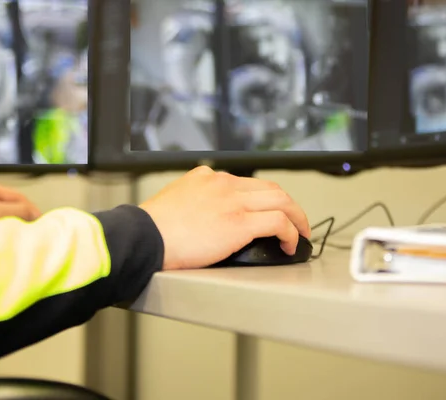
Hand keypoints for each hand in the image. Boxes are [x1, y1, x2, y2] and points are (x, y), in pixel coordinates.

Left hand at [0, 178, 41, 231]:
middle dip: (23, 212)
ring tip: (24, 228)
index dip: (30, 207)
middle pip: (10, 201)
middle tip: (34, 224)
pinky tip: (9, 230)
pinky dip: (4, 222)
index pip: (16, 195)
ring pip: (3, 210)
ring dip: (14, 218)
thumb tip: (34, 212)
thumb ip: (18, 209)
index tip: (40, 219)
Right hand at [139, 166, 310, 269]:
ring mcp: (234, 201)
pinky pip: (279, 222)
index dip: (264, 198)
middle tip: (295, 220)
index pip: (247, 183)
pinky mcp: (240, 222)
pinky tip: (291, 245)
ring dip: (297, 218)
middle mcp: (224, 184)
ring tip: (301, 234)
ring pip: (281, 200)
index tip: (268, 210)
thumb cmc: (152, 228)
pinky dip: (291, 233)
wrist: (145, 236)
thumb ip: (192, 202)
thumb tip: (200, 218)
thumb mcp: (173, 201)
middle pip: (270, 188)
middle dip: (288, 204)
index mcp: (207, 178)